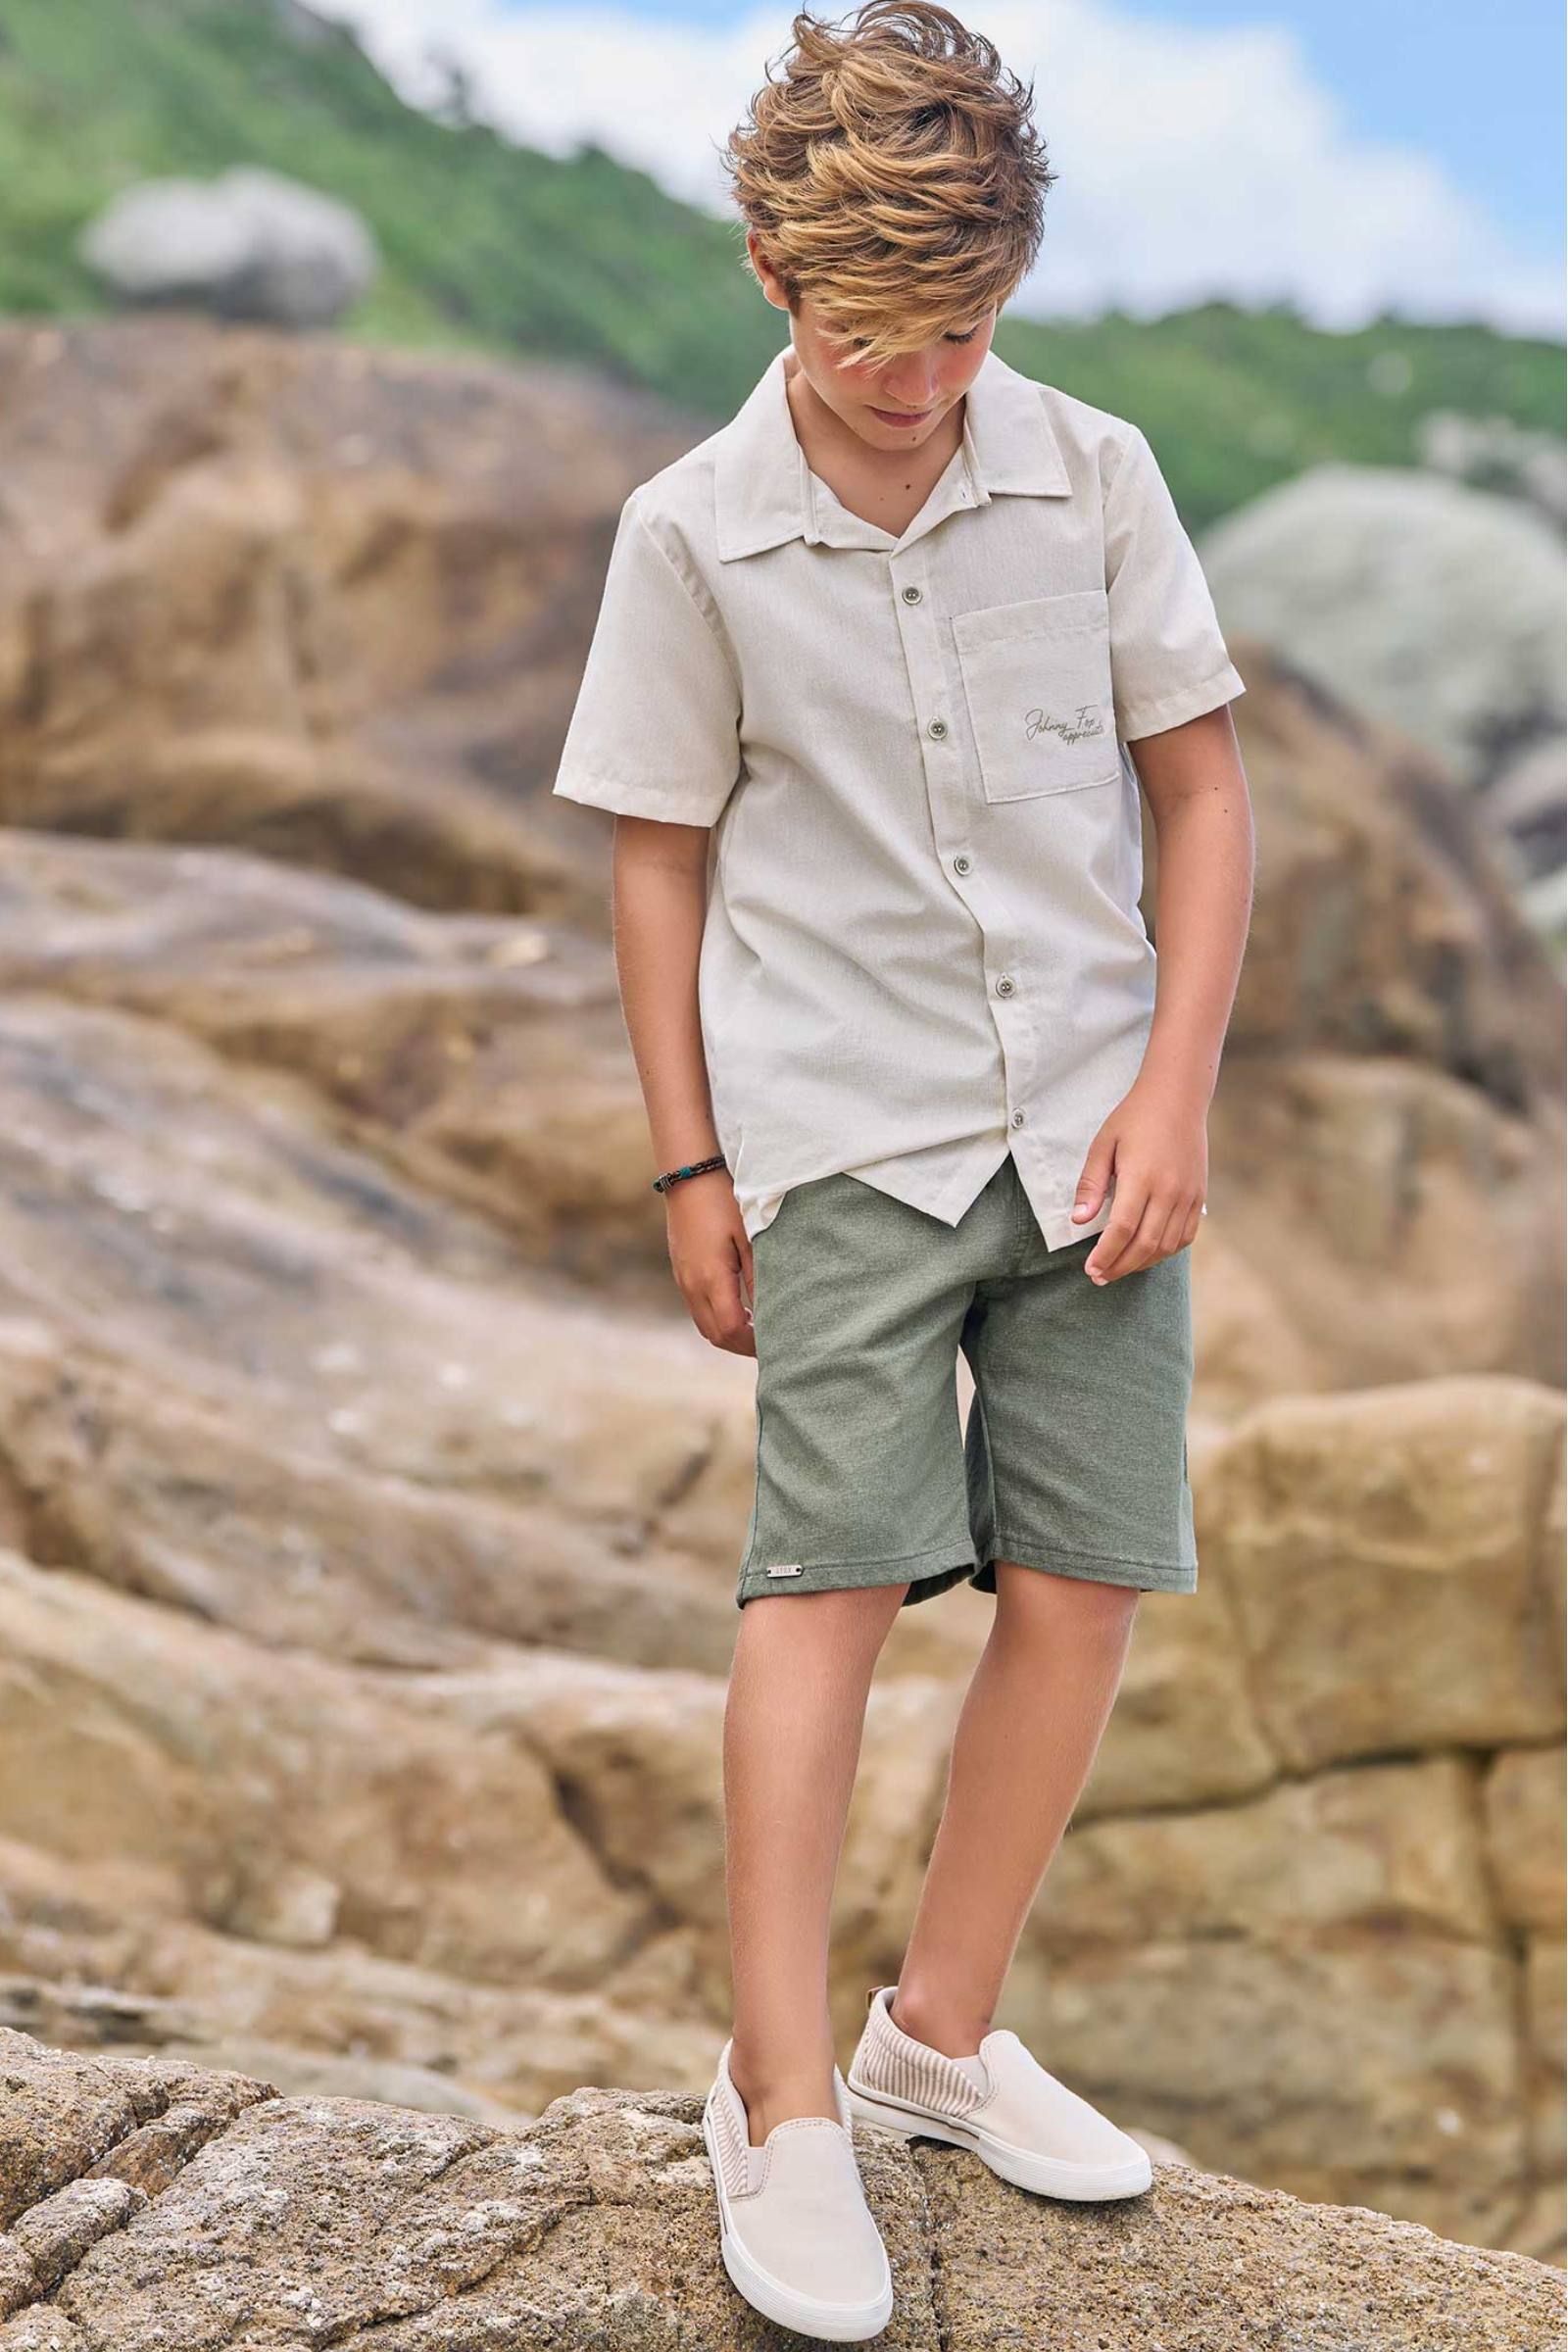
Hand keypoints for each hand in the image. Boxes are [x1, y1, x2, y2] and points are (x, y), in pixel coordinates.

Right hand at [664, 1169, 755, 1354]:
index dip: (754, 1344)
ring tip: (757, 1330)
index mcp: (711, 1279)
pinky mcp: (681, 1273)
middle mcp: (692, 1286)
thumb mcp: (750, 1237)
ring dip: (729, 1334)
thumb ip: (759, 1277)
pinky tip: (740, 1309)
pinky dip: (718, 1319)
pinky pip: (698, 1310)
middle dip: (742, 1346)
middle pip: (716, 1336)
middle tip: (771, 1342)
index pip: (732, 1330)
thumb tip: (772, 1311)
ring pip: (705, 1326)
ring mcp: (683, 1281)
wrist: (689, 1177)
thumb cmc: (725, 1202)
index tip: (777, 1341)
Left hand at [1071, 1077, 1207, 1284]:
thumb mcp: (1102, 1145)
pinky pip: (1185, 1236)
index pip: (1122, 1229)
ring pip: (1166, 1246)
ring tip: (1118, 1268)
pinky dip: (1165, 1251)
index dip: (1105, 1255)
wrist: (1178, 1099)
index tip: (1089, 1268)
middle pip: (1145, 1245)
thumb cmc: (1134, 1119)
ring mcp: (1188, 1195)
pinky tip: (1146, 1254)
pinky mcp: (1199, 1196)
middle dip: (1119, 1266)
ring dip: (1141, 1263)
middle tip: (1099, 1276)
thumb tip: (1078, 1220)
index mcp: (1142, 1177)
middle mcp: (1170, 1190)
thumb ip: (1091, 1184)